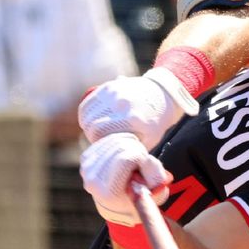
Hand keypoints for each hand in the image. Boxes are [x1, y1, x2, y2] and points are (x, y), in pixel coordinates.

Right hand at [78, 67, 198, 149]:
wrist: (162, 96)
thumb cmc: (154, 124)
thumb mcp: (146, 141)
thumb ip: (129, 150)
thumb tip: (110, 161)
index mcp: (132, 120)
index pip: (101, 135)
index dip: (100, 143)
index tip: (106, 145)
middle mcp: (122, 104)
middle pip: (92, 126)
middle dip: (93, 135)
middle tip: (101, 138)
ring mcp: (115, 93)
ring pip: (87, 114)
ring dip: (88, 124)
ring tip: (98, 129)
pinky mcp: (110, 87)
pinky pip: (88, 103)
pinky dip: (87, 112)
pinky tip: (94, 118)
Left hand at [80, 132, 171, 225]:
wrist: (118, 202)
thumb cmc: (139, 196)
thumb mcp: (154, 194)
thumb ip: (158, 185)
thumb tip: (165, 178)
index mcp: (109, 193)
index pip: (126, 159)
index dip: (142, 158)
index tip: (147, 166)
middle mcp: (93, 181)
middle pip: (120, 147)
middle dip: (137, 150)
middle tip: (142, 162)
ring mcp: (87, 169)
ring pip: (115, 141)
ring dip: (130, 146)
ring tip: (135, 159)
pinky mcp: (86, 158)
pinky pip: (108, 139)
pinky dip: (122, 141)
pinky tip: (126, 153)